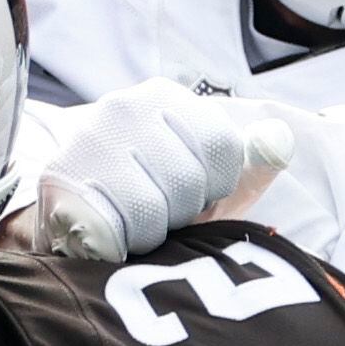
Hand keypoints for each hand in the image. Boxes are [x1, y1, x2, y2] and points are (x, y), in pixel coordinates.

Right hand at [30, 77, 302, 261]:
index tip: (191, 193)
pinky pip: (116, 230)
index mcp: (164, 98)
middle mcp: (125, 106)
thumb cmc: (146, 196)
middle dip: (180, 213)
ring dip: (151, 234)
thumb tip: (282, 141)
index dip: (215, 186)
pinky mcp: (62, 180)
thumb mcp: (202, 177)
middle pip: (189, 182)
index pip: (222, 147)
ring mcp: (90, 141)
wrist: (65, 212)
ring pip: (152, 209)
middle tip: (157, 214)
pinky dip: (121, 247)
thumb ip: (248, 164)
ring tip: (133, 225)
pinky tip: (112, 237)